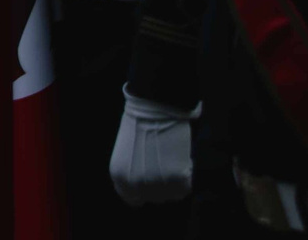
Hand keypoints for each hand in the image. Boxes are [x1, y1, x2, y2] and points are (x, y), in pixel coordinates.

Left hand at [109, 88, 195, 203]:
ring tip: (173, 158)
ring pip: (173, 195)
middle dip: (162, 184)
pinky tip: (182, 158)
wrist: (154, 107)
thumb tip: (146, 188)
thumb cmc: (140, 124)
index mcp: (119, 177)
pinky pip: (186, 187)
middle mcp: (135, 185)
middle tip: (166, 164)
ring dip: (176, 181)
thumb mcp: (126, 152)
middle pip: (156, 198)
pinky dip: (188, 175)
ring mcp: (156, 183)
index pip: (132, 199)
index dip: (144, 191)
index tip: (152, 180)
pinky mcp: (176, 179)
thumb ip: (132, 172)